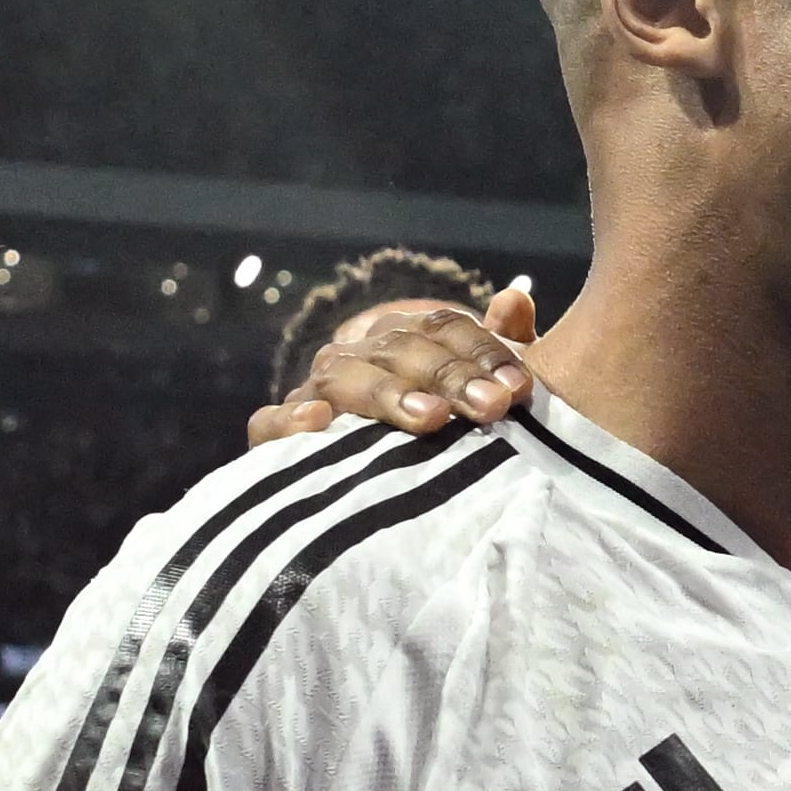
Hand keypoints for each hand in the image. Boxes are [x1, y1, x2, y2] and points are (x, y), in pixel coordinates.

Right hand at [248, 277, 535, 445]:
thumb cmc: (445, 432)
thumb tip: (514, 302)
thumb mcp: (479, 390)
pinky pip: (269, 423)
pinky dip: (289, 421)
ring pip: (345, 379)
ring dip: (388, 395)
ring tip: (430, 418)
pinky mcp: (277, 436)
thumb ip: (502, 347)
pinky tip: (320, 422)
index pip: (444, 327)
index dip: (484, 351)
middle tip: (491, 408)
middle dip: (450, 377)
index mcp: (405, 338)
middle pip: (401, 350)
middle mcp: (358, 356)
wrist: (372, 488)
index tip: (521, 388)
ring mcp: (316, 392)